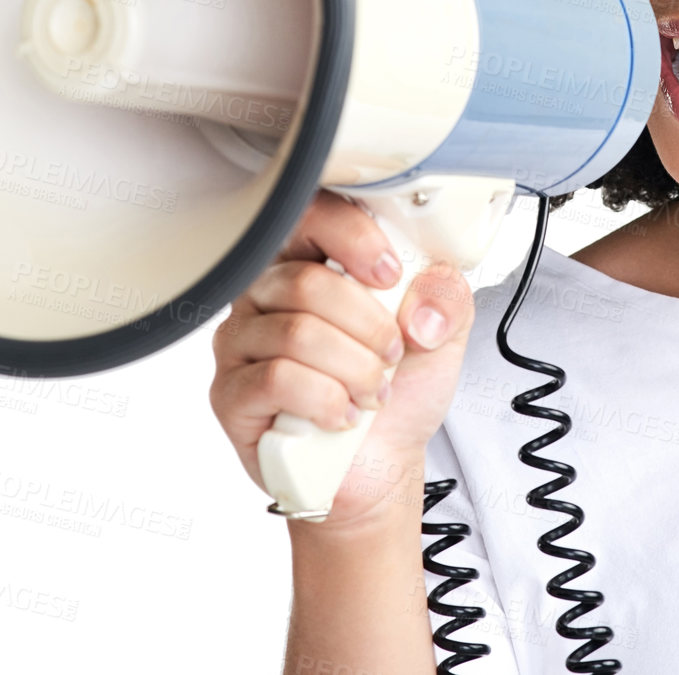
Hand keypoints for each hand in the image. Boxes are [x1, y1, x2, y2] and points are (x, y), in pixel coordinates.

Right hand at [209, 189, 475, 530]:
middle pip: (306, 282)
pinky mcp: (231, 393)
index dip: (351, 237)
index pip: (309, 215)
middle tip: (392, 354)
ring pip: (296, 333)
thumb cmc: (398, 391)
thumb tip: (422, 305)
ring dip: (354, 369)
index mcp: (312, 263)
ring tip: (373, 391)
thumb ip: (446, 299)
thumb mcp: (442, 335)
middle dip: (368, 326)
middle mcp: (266, 296)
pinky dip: (326, 399)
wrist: (381, 464)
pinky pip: (278, 379)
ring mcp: (242, 343)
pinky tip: (343, 415)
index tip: (391, 274)